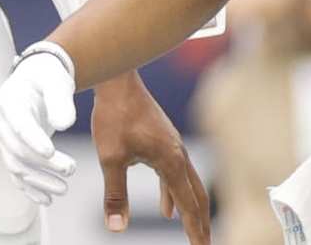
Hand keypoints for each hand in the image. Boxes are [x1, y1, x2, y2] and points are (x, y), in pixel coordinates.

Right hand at [0, 45, 77, 204]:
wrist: (36, 78)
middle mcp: (3, 123)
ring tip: (64, 188)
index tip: (50, 152)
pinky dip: (30, 189)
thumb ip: (60, 99)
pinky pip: (17, 174)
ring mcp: (6, 139)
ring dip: (39, 181)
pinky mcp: (12, 151)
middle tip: (70, 169)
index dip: (33, 139)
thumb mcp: (55, 79)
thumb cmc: (46, 76)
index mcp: (10, 101)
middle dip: (44, 165)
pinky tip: (47, 199)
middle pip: (19, 150)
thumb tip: (64, 125)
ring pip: (17, 167)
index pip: (19, 124)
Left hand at [91, 72, 210, 241]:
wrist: (118, 81)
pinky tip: (165, 207)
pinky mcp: (163, 140)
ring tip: (191, 231)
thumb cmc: (115, 114)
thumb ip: (115, 195)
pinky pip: (174, 174)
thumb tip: (117, 227)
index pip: (188, 204)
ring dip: (189, 209)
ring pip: (188, 184)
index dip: (194, 230)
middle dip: (200, 223)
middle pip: (197, 196)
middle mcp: (178, 154)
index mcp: (171, 161)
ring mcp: (172, 146)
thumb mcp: (111, 158)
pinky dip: (173, 193)